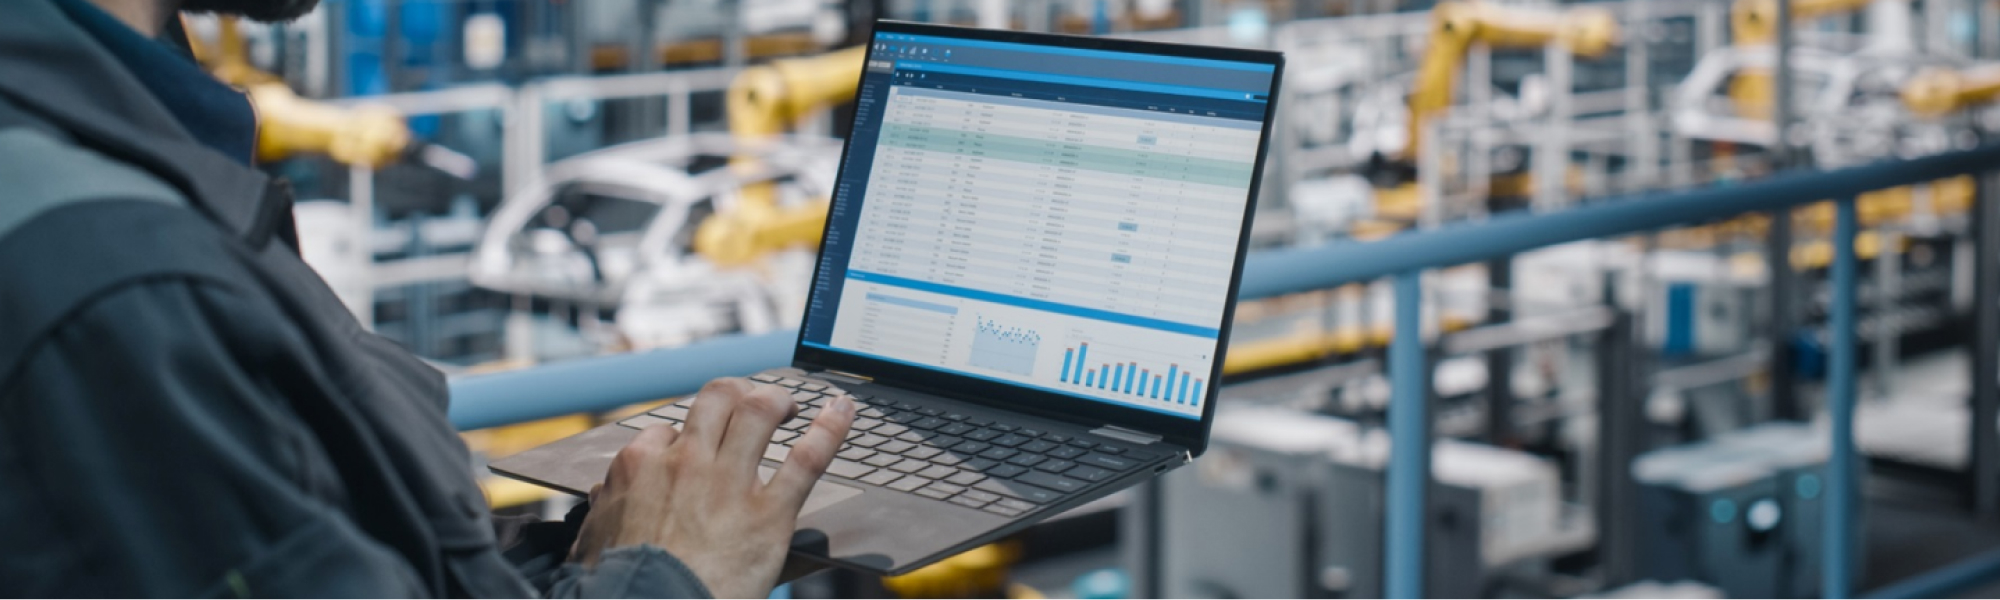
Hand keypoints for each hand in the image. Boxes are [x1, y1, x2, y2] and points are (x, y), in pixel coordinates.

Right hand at [570, 378, 856, 597]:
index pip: (666, 431)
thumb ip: (606, 510)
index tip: (695, 444)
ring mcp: (729, 483)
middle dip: (737, 393)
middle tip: (750, 403)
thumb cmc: (619, 587)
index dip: (684, 436)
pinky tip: (843, 410)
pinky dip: (831, 429)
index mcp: (640, 468)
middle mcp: (687, 462)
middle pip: (717, 399)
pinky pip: (806, 458)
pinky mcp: (769, 513)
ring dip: (779, 400)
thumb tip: (605, 496)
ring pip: (759, 412)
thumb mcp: (595, 540)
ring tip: (790, 405)